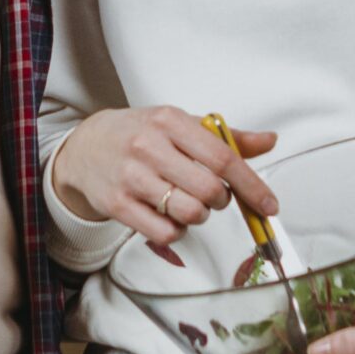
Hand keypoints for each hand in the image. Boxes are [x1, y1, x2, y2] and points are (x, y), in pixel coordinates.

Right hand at [49, 105, 278, 252]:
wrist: (86, 147)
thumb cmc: (140, 134)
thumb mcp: (180, 125)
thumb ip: (226, 137)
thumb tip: (269, 141)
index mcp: (170, 121)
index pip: (222, 158)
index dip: (251, 186)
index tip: (268, 205)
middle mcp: (149, 146)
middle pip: (208, 191)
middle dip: (220, 201)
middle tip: (213, 196)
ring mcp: (131, 177)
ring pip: (189, 214)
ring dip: (199, 215)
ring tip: (187, 203)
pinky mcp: (117, 204)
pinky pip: (165, 232)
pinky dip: (177, 231)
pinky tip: (169, 216)